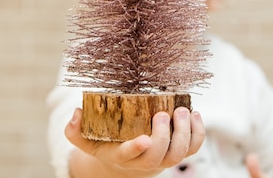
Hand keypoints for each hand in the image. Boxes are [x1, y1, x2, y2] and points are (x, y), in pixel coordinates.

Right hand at [65, 107, 204, 177]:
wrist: (129, 162)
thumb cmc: (108, 145)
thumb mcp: (88, 140)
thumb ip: (75, 131)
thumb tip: (76, 112)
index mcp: (122, 156)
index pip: (129, 156)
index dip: (136, 149)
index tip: (144, 138)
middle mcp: (145, 160)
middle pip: (159, 155)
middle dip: (164, 136)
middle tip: (163, 114)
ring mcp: (164, 158)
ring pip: (179, 153)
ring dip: (184, 133)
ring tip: (182, 111)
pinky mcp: (179, 152)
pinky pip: (193, 147)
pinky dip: (197, 132)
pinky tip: (195, 114)